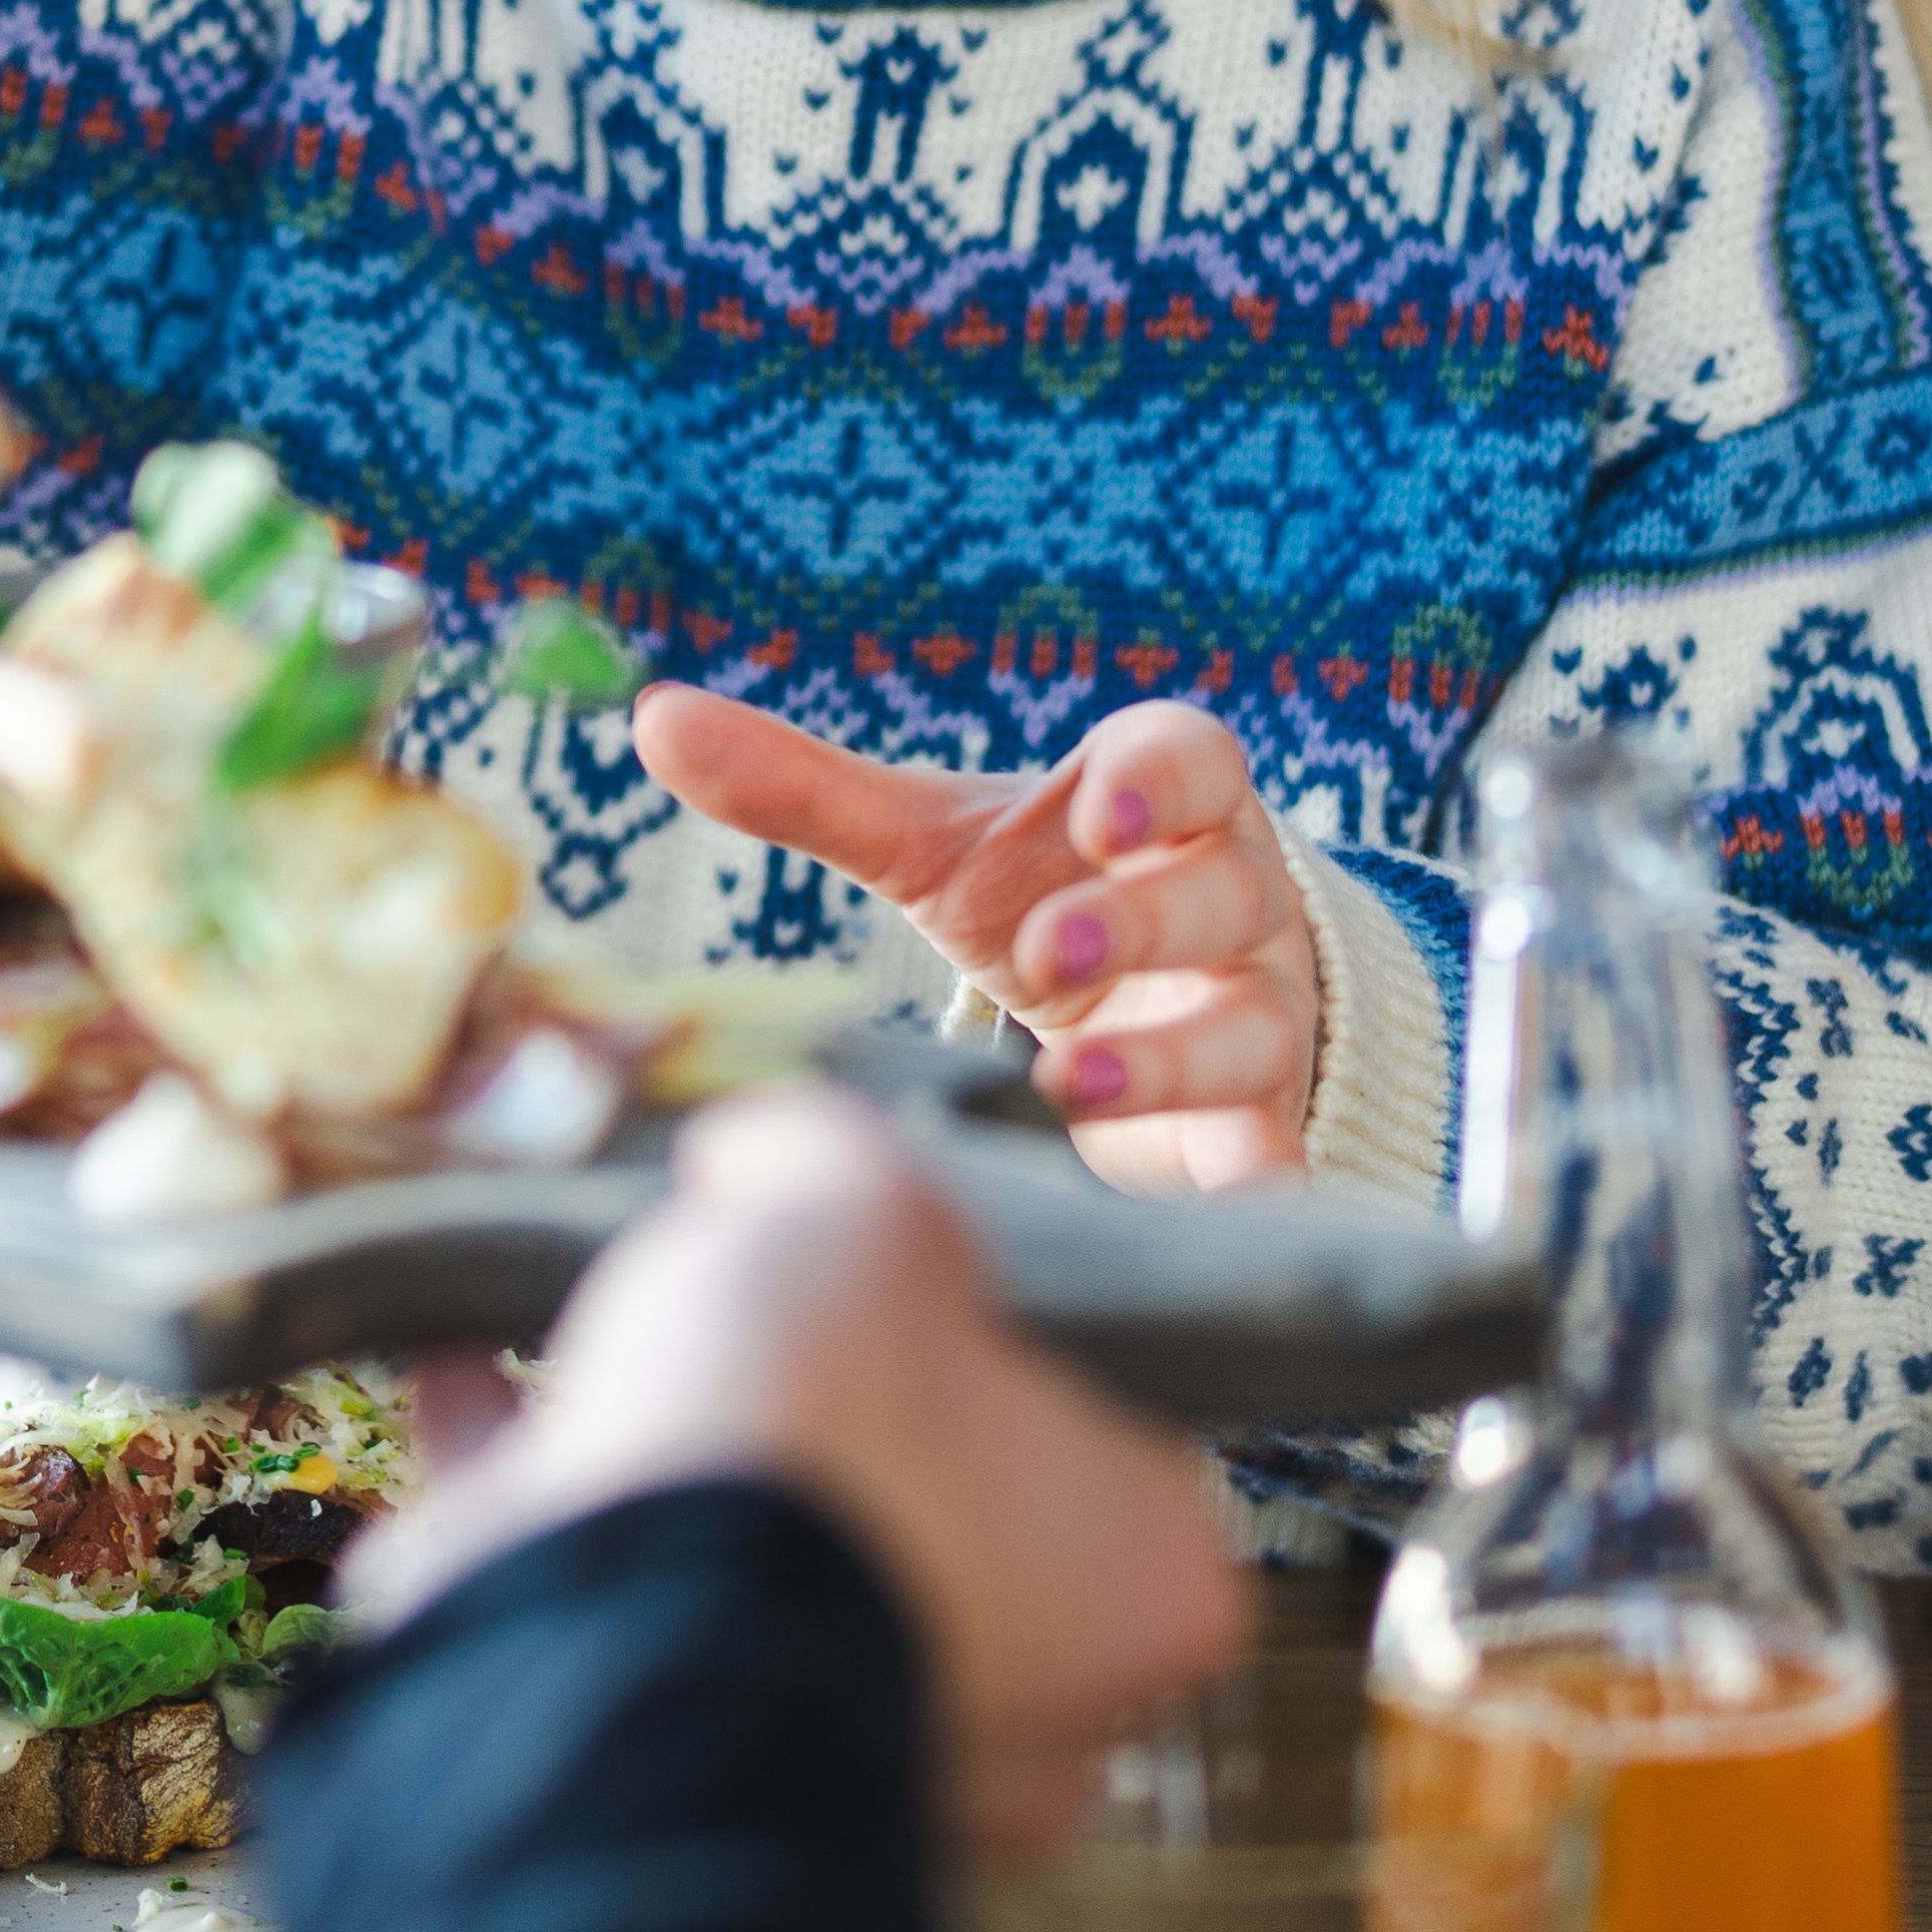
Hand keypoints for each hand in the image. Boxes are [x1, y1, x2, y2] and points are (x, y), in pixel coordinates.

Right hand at [348, 1086, 1243, 1849]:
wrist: (617, 1619)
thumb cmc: (815, 1427)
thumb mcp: (864, 1206)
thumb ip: (837, 1154)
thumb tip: (773, 1156)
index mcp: (1143, 1584)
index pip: (1103, 1412)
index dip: (993, 1300)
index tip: (908, 1236)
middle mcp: (1025, 1696)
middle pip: (918, 1471)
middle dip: (823, 1371)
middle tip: (751, 1258)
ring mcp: (840, 1734)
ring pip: (760, 1531)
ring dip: (678, 1416)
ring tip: (596, 1288)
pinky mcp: (667, 1732)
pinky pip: (604, 1565)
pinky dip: (539, 1461)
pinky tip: (471, 1345)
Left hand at [635, 687, 1315, 1190]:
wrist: (1136, 1010)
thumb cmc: (1037, 896)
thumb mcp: (927, 847)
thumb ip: (802, 788)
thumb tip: (655, 721)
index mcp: (1155, 802)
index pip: (1193, 756)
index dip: (1158, 780)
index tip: (1101, 813)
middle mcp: (1229, 899)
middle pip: (1223, 890)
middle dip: (1144, 921)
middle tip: (1048, 956)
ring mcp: (1254, 1012)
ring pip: (1249, 1024)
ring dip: (1168, 1055)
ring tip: (1064, 1084)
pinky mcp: (1255, 1122)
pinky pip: (1276, 1151)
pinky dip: (1260, 1182)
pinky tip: (1233, 1210)